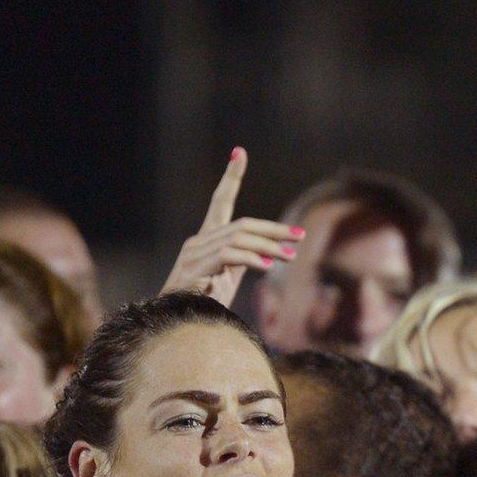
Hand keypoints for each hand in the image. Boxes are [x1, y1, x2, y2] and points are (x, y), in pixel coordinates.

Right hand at [160, 148, 304, 306]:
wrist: (176, 324)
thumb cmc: (204, 301)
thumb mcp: (228, 276)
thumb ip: (244, 259)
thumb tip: (272, 251)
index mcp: (206, 239)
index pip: (219, 201)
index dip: (230, 177)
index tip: (239, 152)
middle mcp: (198, 241)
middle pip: (242, 225)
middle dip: (273, 230)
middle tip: (299, 236)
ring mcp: (193, 255)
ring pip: (237, 240)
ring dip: (268, 247)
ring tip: (291, 257)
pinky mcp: (194, 271)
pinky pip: (226, 257)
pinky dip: (250, 259)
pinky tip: (267, 266)